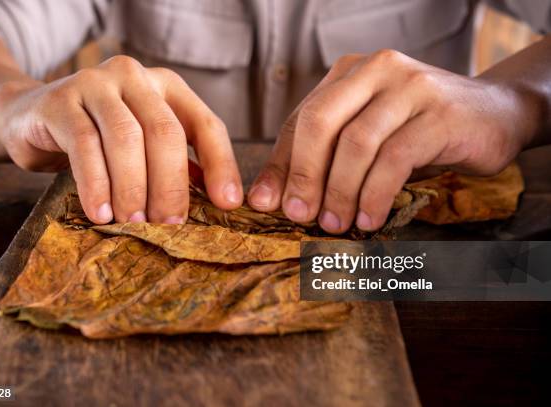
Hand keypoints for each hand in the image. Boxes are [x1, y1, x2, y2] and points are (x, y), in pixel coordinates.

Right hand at [0, 55, 242, 223]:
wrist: (30, 116)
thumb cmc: (99, 138)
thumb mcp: (143, 145)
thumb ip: (176, 163)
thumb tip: (215, 203)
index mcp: (167, 86)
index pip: (206, 124)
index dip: (221, 165)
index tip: (227, 205)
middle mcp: (135, 77)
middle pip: (165, 133)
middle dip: (171, 185)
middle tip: (170, 225)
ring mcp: (95, 83)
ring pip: (125, 139)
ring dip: (133, 188)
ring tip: (135, 223)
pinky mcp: (60, 100)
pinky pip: (84, 145)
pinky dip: (96, 184)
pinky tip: (101, 213)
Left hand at [248, 49, 536, 232]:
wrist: (494, 114)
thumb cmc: (419, 131)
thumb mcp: (366, 140)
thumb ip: (319, 161)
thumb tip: (267, 200)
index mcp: (348, 73)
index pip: (301, 119)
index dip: (282, 165)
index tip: (269, 205)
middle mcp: (376, 70)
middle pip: (320, 122)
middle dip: (304, 175)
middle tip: (300, 216)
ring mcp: (410, 87)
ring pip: (357, 142)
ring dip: (341, 191)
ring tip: (336, 225)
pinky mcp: (440, 113)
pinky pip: (395, 158)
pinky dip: (376, 194)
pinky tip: (370, 218)